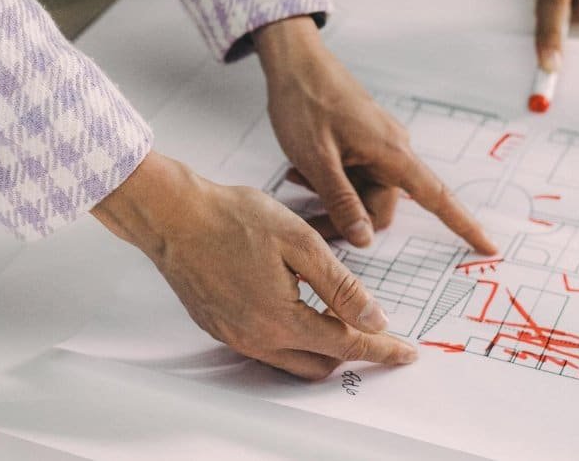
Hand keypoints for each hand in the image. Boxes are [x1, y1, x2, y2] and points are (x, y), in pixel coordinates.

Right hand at [92, 151, 417, 379]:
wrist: (173, 215)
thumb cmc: (232, 217)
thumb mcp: (301, 242)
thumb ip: (340, 285)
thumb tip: (373, 318)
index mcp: (280, 318)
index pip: (346, 345)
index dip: (381, 349)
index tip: (405, 352)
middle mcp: (255, 338)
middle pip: (321, 363)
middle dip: (353, 350)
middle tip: (374, 327)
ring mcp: (234, 336)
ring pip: (292, 360)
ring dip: (321, 346)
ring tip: (339, 316)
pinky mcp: (219, 327)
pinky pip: (266, 348)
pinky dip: (291, 337)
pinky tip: (297, 306)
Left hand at [253, 16, 495, 254]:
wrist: (296, 61)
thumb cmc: (306, 103)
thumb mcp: (318, 159)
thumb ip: (342, 201)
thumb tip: (365, 239)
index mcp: (393, 154)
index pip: (438, 197)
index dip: (464, 225)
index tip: (490, 248)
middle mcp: (392, 151)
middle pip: (382, 207)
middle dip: (348, 220)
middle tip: (308, 217)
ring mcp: (377, 146)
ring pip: (363, 194)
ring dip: (334, 199)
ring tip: (298, 180)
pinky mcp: (362, 143)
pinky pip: (354, 177)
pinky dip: (332, 183)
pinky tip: (302, 173)